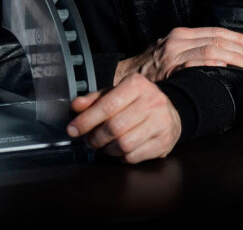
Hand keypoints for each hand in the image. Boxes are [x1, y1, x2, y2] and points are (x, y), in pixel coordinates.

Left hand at [67, 73, 181, 163]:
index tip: (72, 130)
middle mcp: (152, 101)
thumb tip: (75, 106)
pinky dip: (121, 157)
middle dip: (96, 138)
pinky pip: (134, 156)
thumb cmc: (136, 103)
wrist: (170, 112)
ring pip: (124, 144)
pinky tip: (120, 150)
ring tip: (105, 145)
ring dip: (108, 149)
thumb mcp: (116, 94)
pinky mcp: (164, 141)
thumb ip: (95, 99)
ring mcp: (161, 122)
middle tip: (90, 140)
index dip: (86, 120)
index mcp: (137, 85)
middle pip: (115, 127)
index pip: (107, 105)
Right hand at [114, 26, 242, 83]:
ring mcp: (173, 52)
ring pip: (211, 49)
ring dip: (235, 58)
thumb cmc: (149, 69)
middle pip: (218, 40)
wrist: (123, 78)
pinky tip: (224, 67)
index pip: (216, 32)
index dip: (238, 39)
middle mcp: (178, 39)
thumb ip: (191, 50)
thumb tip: (220, 56)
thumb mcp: (170, 51)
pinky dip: (211, 63)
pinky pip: (194, 63)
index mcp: (182, 34)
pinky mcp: (168, 67)